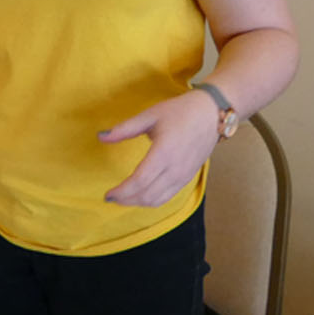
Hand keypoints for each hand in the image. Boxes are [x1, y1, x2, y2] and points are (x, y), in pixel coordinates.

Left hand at [97, 92, 219, 206]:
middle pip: (147, 195)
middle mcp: (175, 169)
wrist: (212, 114)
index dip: (122, 191)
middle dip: (127, 200)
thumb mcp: (150, 115)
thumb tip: (101, 136)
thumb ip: (124, 128)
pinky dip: (152, 200)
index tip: (107, 194)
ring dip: (138, 203)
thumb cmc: (180, 111)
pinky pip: (168, 196)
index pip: (139, 181)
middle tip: (112, 197)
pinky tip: (141, 194)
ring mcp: (184, 176)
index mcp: (164, 152)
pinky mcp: (188, 177)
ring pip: (158, 200)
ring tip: (123, 198)